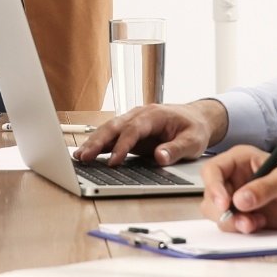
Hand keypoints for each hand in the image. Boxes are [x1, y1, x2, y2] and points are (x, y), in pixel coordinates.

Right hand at [74, 100, 227, 165]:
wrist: (196, 119)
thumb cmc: (195, 129)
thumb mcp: (194, 141)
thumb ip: (177, 149)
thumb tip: (160, 157)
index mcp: (154, 115)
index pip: (134, 129)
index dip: (122, 146)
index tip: (113, 161)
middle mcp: (140, 115)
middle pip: (114, 126)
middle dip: (98, 142)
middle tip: (84, 156)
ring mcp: (133, 121)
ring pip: (108, 129)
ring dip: (93, 142)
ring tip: (79, 157)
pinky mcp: (130, 131)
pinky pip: (111, 136)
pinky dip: (98, 144)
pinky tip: (86, 154)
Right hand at [199, 145, 276, 233]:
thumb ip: (265, 187)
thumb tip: (240, 199)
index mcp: (241, 160)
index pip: (213, 170)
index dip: (213, 186)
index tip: (224, 203)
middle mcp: (234, 178)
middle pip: (210, 194)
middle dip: (222, 211)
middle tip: (242, 221)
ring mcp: (237, 198)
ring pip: (216, 212)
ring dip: (232, 222)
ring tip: (254, 223)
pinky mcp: (242, 215)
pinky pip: (229, 224)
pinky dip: (240, 228)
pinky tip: (259, 224)